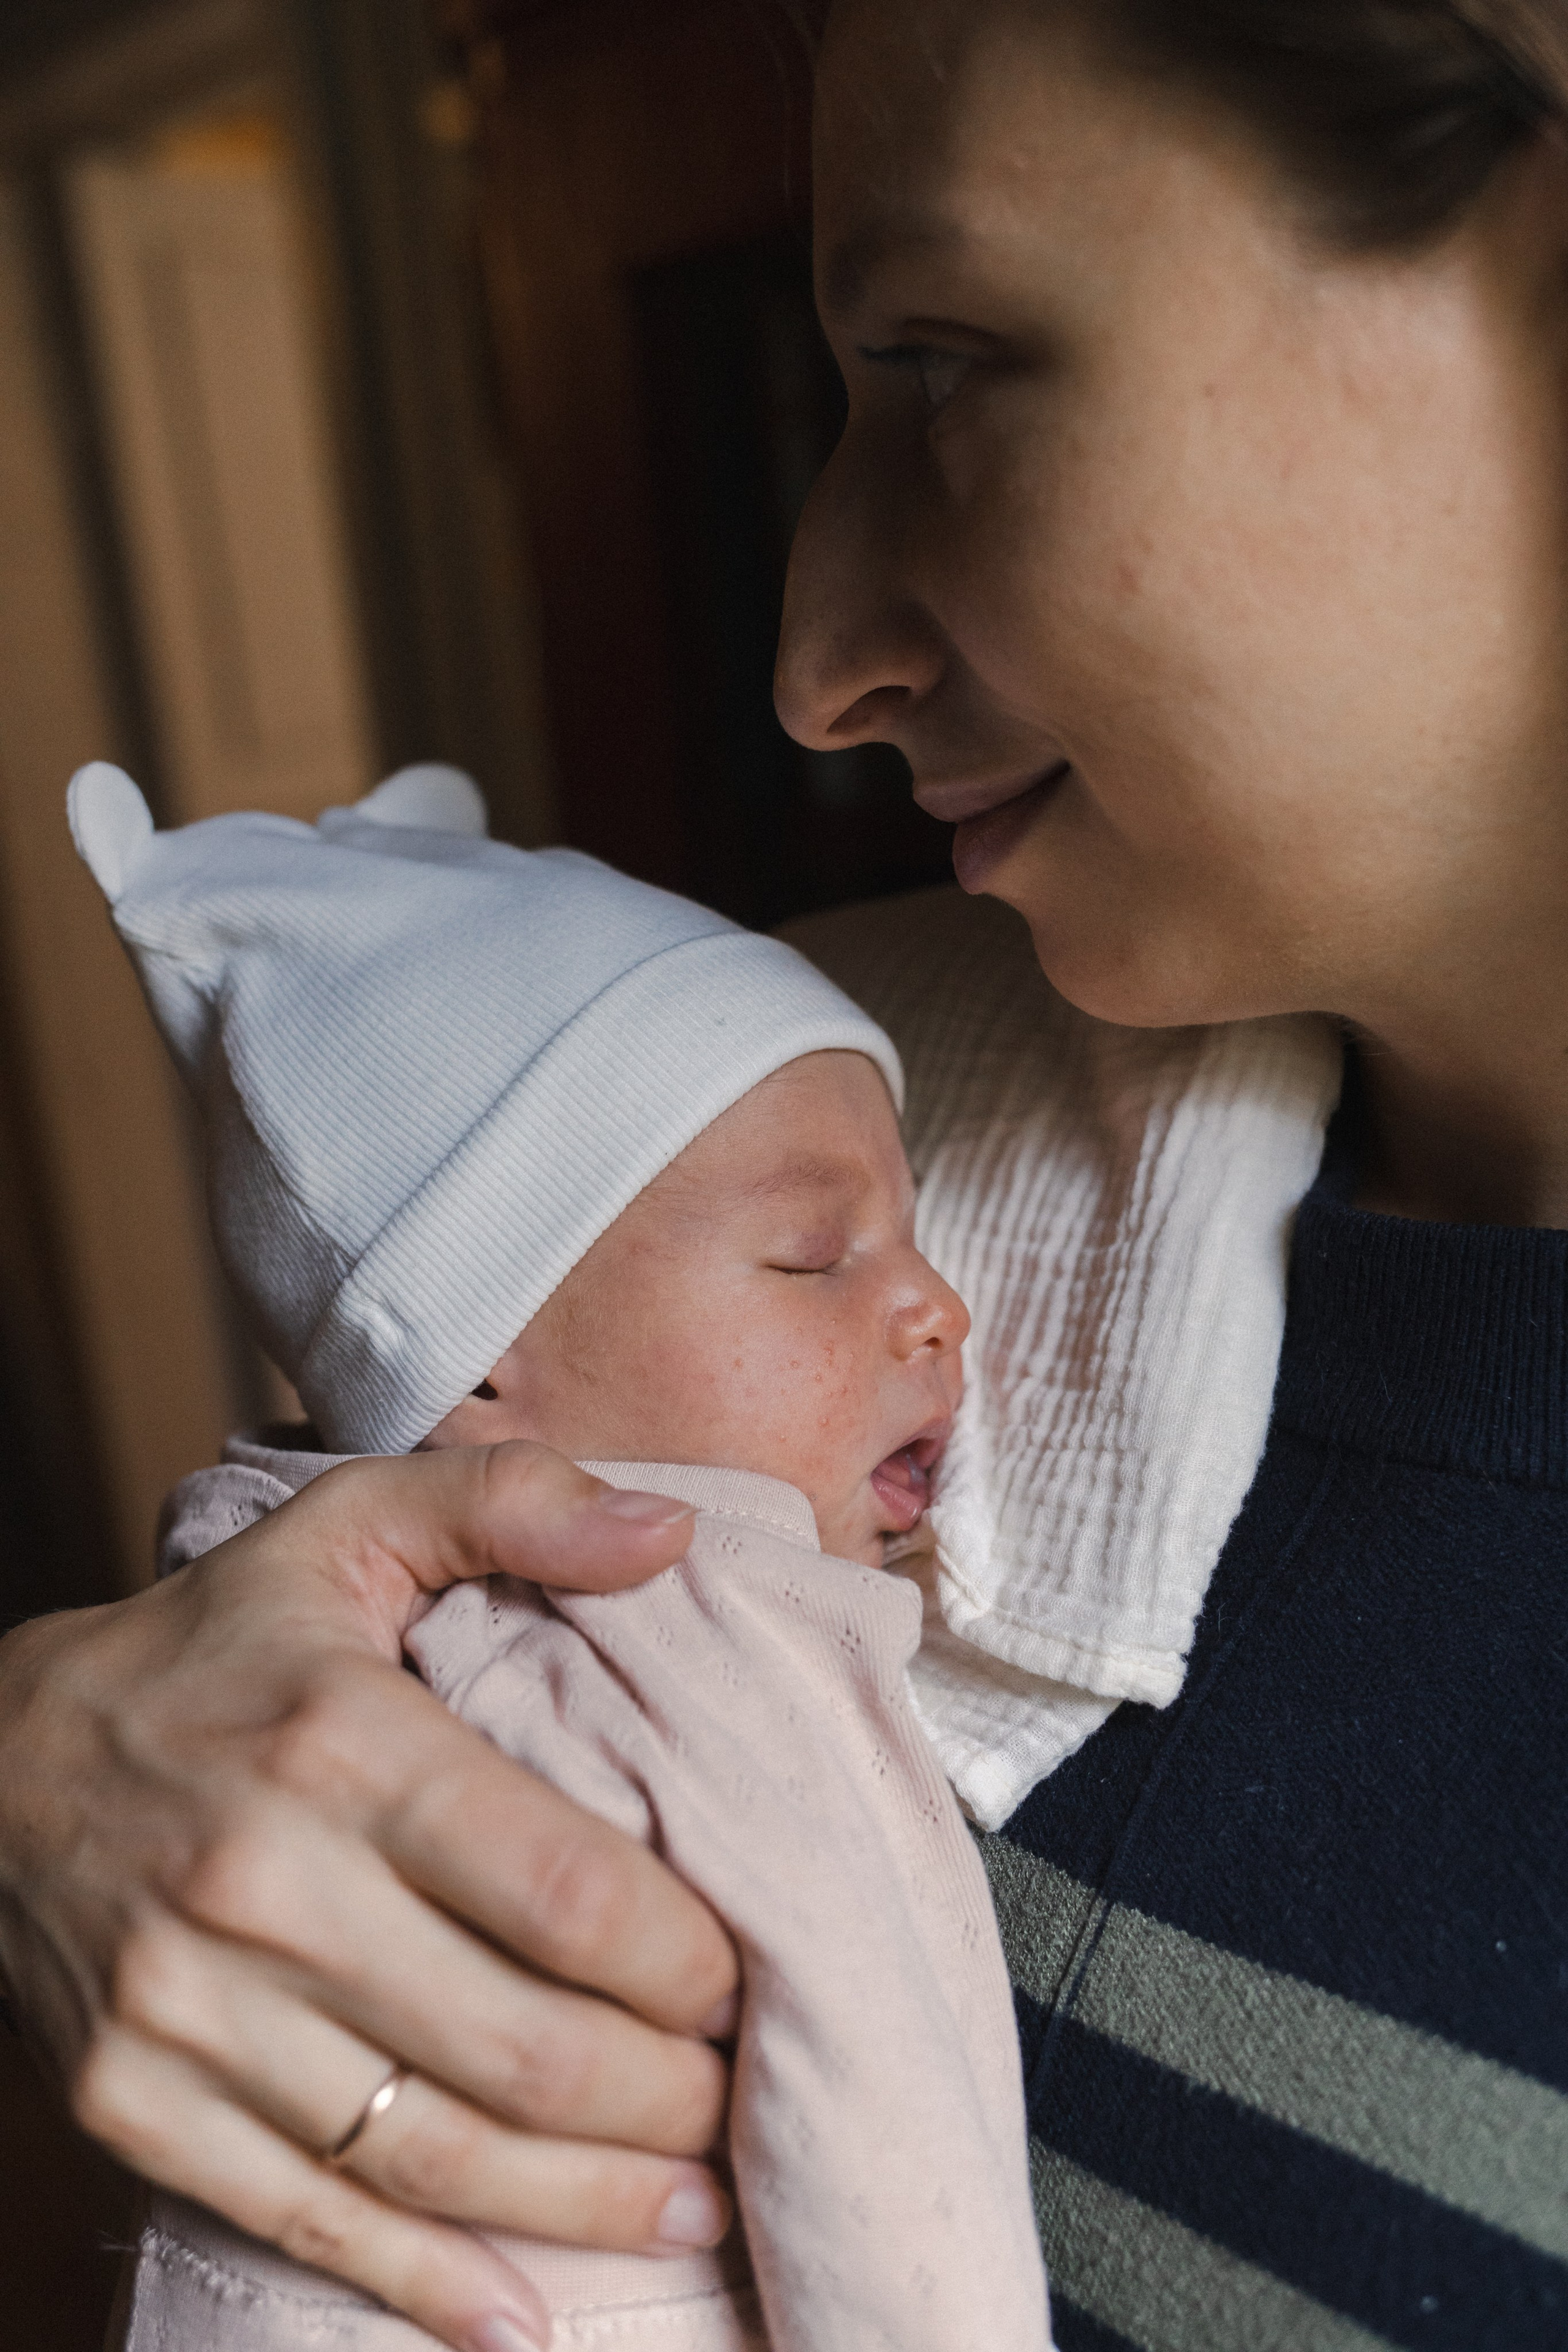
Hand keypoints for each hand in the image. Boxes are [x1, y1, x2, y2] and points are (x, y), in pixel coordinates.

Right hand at [0, 1444, 735, 2351]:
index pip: (566, 1893)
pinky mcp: (130, 2102)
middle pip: (521, 2047)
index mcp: (342, 1743)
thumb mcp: (348, 1526)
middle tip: (738, 2108)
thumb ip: (514, 1504)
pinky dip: (424, 2287)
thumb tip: (673, 1532)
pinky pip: (304, 2220)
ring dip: (582, 2206)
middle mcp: (262, 1887)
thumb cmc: (212, 1647)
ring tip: (686, 2210)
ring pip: (430, 2155)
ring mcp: (185, 2012)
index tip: (744, 1982)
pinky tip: (524, 2319)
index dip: (686, 1964)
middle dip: (663, 2102)